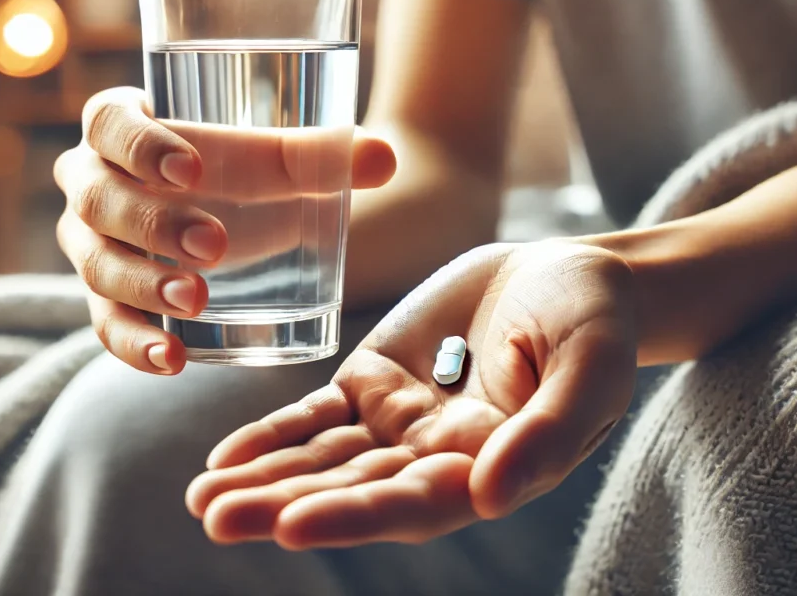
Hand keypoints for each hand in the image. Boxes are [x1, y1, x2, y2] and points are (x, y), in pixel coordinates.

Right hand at [54, 87, 396, 374]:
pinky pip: (106, 323)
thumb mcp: (274, 164)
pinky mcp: (104, 298)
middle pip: (99, 198)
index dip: (140, 144)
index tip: (192, 168)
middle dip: (153, 224)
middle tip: (214, 245)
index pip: (109, 123)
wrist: (229, 215)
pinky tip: (174, 359)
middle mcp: (90, 181)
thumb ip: (323, 157)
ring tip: (196, 300)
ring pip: (97, 265)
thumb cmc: (239, 173)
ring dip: (144, 285)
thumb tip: (383, 157)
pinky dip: (136, 343)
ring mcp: (90, 244)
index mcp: (119, 125)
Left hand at [186, 241, 636, 547]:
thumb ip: (547, 432)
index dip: (352, 516)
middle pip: (349, 490)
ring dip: (261, 479)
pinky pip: (314, 414)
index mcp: (488, 469)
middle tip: (215, 520)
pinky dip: (271, 435)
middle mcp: (433, 458)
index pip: (412, 504)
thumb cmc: (595, 323)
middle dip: (282, 505)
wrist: (568, 271)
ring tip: (201, 501)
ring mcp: (397, 422)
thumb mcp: (590, 368)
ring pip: (320, 458)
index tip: (292, 525)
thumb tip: (490, 495)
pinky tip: (223, 459)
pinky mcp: (372, 382)